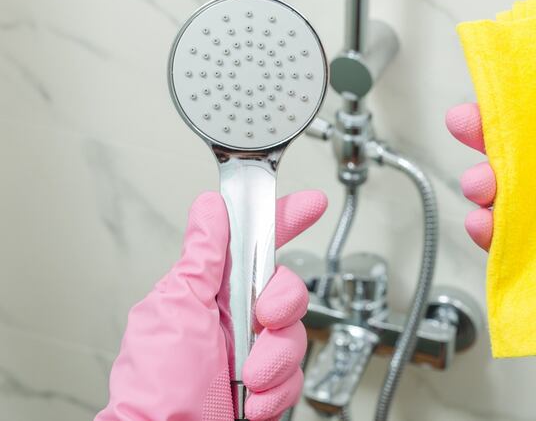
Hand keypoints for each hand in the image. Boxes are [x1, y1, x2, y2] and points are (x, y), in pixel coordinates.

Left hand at [96, 190, 326, 420]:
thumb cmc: (155, 387)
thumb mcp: (175, 310)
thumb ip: (201, 259)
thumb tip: (209, 209)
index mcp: (210, 292)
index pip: (252, 245)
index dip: (285, 220)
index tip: (311, 204)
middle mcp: (235, 319)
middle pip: (287, 289)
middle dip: (283, 303)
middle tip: (264, 318)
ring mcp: (253, 353)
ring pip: (296, 336)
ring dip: (276, 359)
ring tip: (247, 378)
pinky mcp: (267, 385)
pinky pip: (296, 378)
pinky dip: (277, 392)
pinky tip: (252, 401)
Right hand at [448, 10, 535, 417]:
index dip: (514, 103)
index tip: (488, 92)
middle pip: (517, 154)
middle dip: (484, 138)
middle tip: (465, 127)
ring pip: (505, 196)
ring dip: (482, 184)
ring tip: (481, 184)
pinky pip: (508, 241)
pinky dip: (487, 232)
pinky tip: (484, 223)